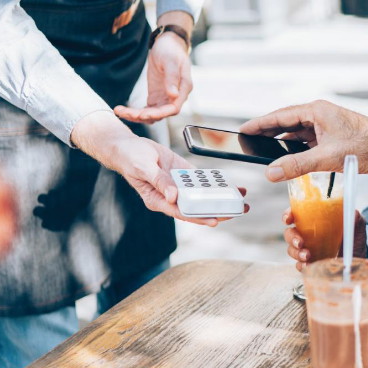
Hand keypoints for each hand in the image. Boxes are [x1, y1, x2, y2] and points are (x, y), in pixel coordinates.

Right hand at [72, 111, 244, 225]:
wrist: (127, 146)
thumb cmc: (130, 159)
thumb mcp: (143, 168)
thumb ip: (159, 182)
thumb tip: (174, 197)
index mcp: (158, 200)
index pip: (182, 212)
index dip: (199, 217)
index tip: (215, 221)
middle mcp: (170, 196)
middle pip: (196, 207)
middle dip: (217, 210)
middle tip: (238, 211)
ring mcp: (177, 185)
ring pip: (201, 194)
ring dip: (219, 196)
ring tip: (240, 198)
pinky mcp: (182, 173)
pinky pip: (200, 180)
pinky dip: (213, 181)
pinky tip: (228, 184)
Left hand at [115, 12, 192, 123]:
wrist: (167, 44)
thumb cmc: (171, 50)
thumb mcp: (171, 61)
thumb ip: (172, 78)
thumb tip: (173, 95)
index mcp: (183, 89)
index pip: (174, 108)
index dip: (160, 114)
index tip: (144, 114)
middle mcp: (175, 97)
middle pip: (161, 114)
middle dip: (144, 116)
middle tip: (126, 114)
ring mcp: (165, 98)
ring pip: (153, 114)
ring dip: (137, 116)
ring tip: (120, 112)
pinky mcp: (156, 97)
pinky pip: (147, 110)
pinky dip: (136, 112)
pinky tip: (123, 111)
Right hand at [240, 100, 367, 181]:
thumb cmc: (364, 147)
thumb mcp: (327, 158)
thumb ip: (297, 165)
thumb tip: (271, 173)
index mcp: (317, 111)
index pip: (281, 116)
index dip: (261, 123)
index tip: (243, 129)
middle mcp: (320, 115)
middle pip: (287, 123)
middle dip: (268, 132)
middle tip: (248, 140)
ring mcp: (326, 126)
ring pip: (297, 133)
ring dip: (282, 143)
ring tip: (264, 151)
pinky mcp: (332, 137)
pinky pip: (307, 142)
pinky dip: (296, 149)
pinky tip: (289, 159)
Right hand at [282, 208, 366, 271]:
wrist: (360, 256)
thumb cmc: (354, 236)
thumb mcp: (356, 223)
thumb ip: (353, 215)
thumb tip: (349, 210)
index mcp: (314, 220)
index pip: (295, 214)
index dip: (288, 215)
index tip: (289, 219)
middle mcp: (307, 234)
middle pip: (289, 233)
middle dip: (291, 238)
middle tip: (300, 242)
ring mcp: (307, 249)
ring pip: (292, 250)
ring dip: (296, 253)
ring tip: (307, 256)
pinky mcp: (310, 264)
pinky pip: (299, 265)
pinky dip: (301, 266)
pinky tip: (308, 266)